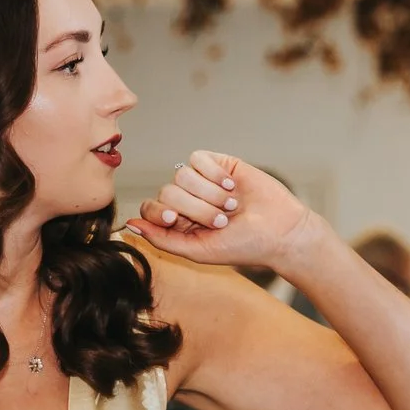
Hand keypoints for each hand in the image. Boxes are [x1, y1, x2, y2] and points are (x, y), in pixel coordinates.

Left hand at [125, 152, 320, 274]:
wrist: (279, 230)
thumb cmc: (242, 246)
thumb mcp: (198, 250)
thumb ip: (162, 239)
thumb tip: (130, 225)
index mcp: (178, 222)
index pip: (150, 208)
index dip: (160, 211)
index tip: (178, 219)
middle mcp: (186, 200)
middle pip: (167, 192)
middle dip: (195, 208)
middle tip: (222, 220)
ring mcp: (202, 180)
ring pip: (182, 175)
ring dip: (209, 193)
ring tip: (231, 205)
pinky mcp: (218, 163)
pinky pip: (198, 159)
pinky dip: (214, 174)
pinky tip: (232, 186)